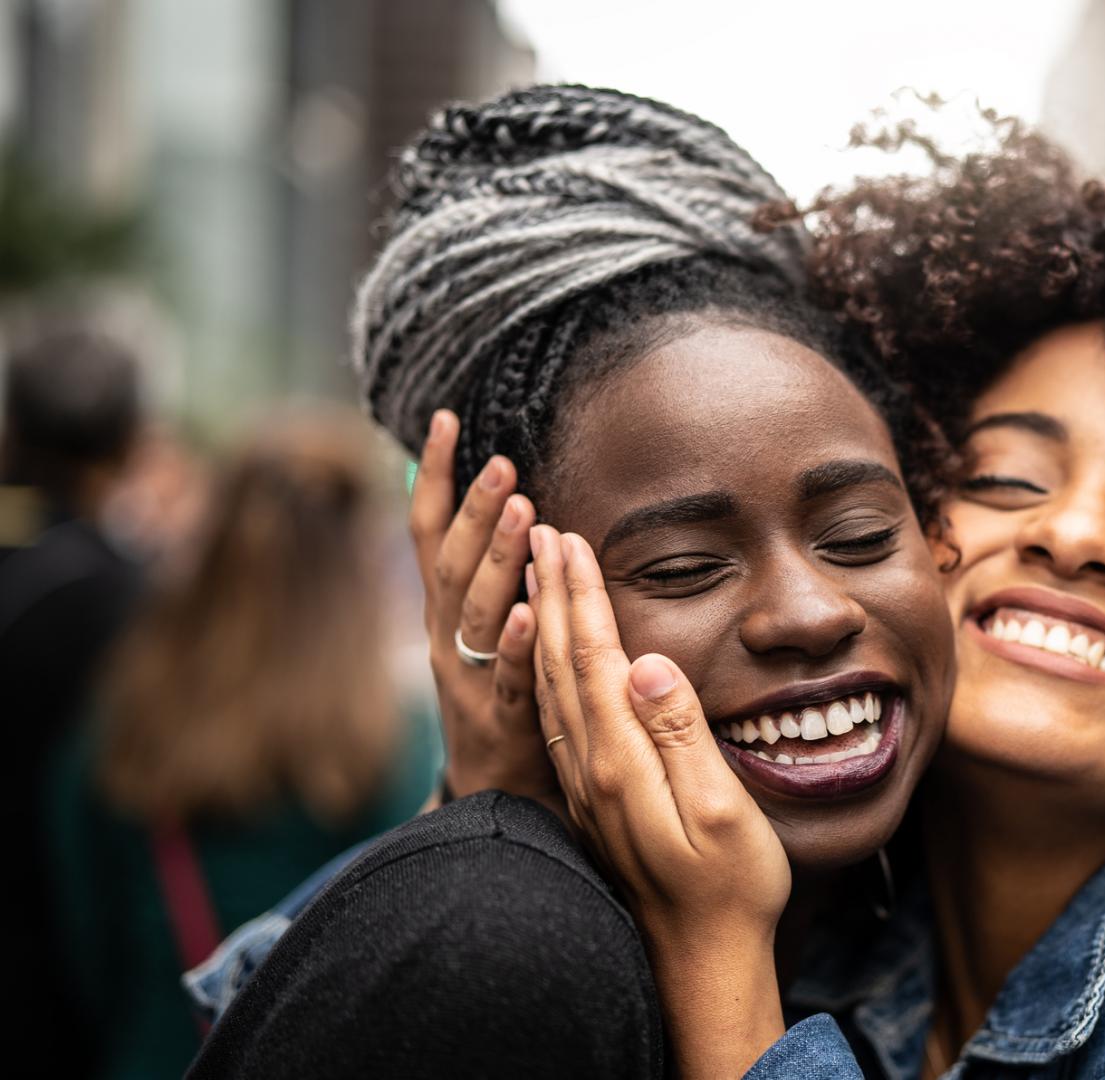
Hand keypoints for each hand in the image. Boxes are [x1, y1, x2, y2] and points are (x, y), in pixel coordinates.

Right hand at [410, 410, 551, 800]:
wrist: (493, 798)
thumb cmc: (499, 698)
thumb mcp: (482, 631)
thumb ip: (485, 573)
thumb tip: (495, 500)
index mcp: (444, 612)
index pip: (429, 533)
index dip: (434, 477)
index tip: (447, 419)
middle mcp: (446, 638)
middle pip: (453, 564)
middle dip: (474, 510)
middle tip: (503, 462)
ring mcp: (469, 679)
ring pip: (479, 612)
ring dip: (499, 559)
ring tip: (522, 511)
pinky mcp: (502, 720)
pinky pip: (509, 676)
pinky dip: (517, 643)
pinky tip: (533, 611)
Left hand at [528, 524, 789, 1077]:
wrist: (701, 962)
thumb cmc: (730, 889)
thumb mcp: (721, 811)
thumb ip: (682, 734)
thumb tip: (647, 663)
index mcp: (622, 762)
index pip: (594, 657)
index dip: (580, 594)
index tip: (568, 536)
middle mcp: (592, 769)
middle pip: (562, 663)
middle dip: (551, 591)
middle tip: (539, 528)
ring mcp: (587, 787)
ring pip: (552, 687)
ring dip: (543, 624)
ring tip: (536, 574)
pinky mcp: (594, 802)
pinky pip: (558, 718)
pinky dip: (548, 670)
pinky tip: (551, 656)